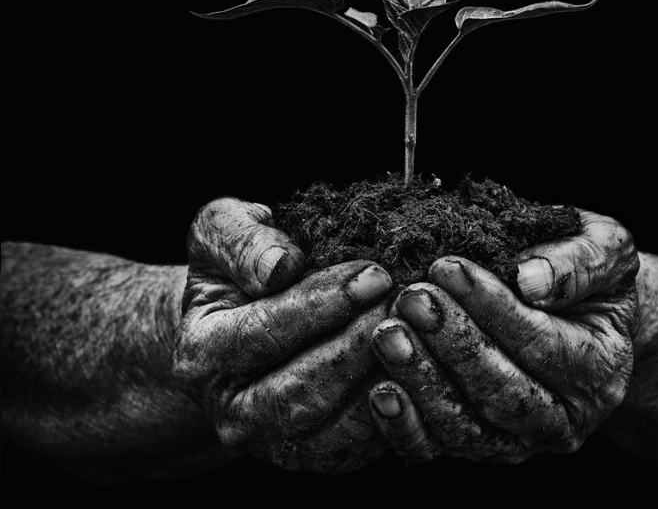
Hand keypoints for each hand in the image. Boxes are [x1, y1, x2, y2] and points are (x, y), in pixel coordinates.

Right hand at [174, 197, 393, 472]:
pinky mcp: (316, 456)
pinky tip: (422, 365)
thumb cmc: (237, 270)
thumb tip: (280, 266)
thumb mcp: (221, 233)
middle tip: (409, 304)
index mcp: (202, 353)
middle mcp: (232, 411)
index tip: (376, 273)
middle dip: (361, 346)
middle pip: (301, 391)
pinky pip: (361, 447)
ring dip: (384, 381)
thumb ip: (240, 241)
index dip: (323, 303)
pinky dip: (397, 411)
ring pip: (335, 430)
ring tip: (420, 332)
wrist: (239, 324)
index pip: (264, 333)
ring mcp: (274, 443)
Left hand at [368, 209, 638, 462]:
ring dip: (422, 380)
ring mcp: (518, 440)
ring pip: (465, 426)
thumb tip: (531, 279)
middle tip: (411, 297)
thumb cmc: (589, 274)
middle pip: (502, 392)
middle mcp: (563, 418)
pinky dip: (404, 425)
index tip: (448, 267)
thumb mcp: (604, 249)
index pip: (542, 344)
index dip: (493, 308)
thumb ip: (579, 262)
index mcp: (600, 368)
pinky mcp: (476, 446)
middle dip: (452, 344)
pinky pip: (436, 448)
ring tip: (388, 332)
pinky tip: (378, 389)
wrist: (584, 313)